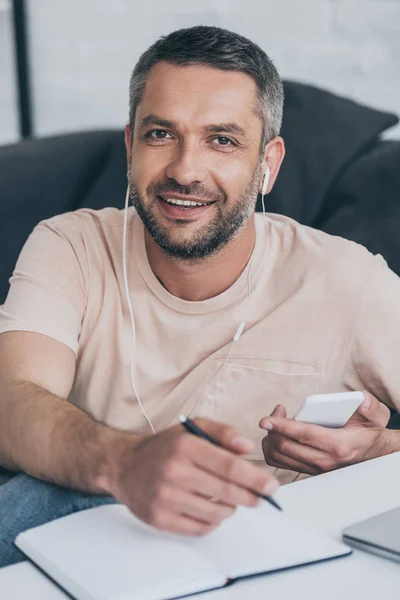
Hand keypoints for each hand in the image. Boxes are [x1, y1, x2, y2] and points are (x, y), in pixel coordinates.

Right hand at [105, 418, 278, 535]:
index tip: (272, 486)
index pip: (229, 466)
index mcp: (186, 446)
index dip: (255, 478)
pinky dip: (212, 522)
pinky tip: (209, 509)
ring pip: (216, 513)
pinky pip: (200, 528)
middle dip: (251, 497)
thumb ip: (223, 433)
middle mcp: (174, 471)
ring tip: (227, 499)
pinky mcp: (159, 518)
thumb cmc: (165, 447)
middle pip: (227, 492)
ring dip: (230, 508)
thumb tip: (247, 447)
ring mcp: (165, 497)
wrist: (124, 466)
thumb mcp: (192, 428)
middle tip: (260, 498)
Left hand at [259, 392, 396, 474]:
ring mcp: (314, 467)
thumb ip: (369, 406)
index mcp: (337, 444)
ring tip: (276, 421)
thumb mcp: (375, 415)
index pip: (303, 435)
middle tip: (277, 411)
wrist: (372, 454)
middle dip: (274, 426)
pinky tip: (277, 433)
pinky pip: (280, 461)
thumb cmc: (367, 431)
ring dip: (270, 437)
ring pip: (278, 456)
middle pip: (285, 446)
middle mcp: (323, 459)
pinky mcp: (307, 469)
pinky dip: (272, 447)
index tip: (265, 420)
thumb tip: (360, 401)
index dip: (282, 426)